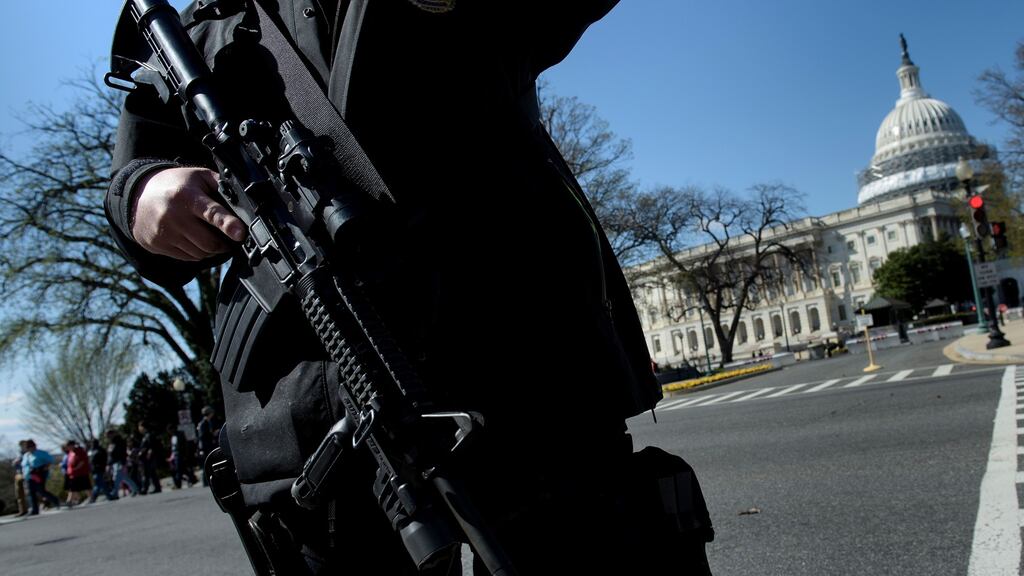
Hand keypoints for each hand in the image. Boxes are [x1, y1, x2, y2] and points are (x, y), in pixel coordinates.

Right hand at [131, 167, 245, 260]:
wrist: (137, 194)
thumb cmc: (175, 184)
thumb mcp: (198, 177)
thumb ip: (221, 185)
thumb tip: (243, 201)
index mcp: (187, 196)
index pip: (211, 212)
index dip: (228, 224)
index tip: (240, 233)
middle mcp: (174, 216)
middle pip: (209, 242)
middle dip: (225, 243)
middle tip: (230, 237)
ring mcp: (164, 233)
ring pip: (201, 253)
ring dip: (213, 250)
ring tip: (212, 237)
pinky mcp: (157, 245)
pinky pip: (188, 258)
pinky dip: (199, 253)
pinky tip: (197, 241)